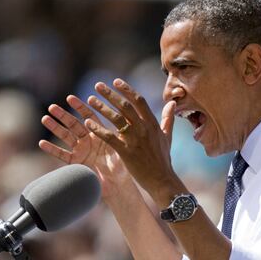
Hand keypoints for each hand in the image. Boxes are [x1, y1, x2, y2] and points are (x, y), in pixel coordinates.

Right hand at [38, 95, 131, 198]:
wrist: (120, 185)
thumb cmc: (124, 165)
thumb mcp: (121, 146)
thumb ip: (117, 132)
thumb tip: (120, 114)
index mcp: (100, 133)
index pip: (89, 116)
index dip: (79, 107)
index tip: (70, 98)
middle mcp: (89, 140)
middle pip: (74, 124)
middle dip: (63, 115)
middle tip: (52, 107)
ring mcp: (81, 151)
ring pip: (66, 137)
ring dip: (55, 128)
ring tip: (44, 118)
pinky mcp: (76, 164)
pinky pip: (63, 155)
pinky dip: (53, 149)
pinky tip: (42, 143)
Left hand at [83, 78, 176, 193]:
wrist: (162, 179)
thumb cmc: (163, 159)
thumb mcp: (167, 136)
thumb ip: (168, 118)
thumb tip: (173, 103)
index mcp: (153, 124)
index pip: (139, 101)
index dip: (127, 90)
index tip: (116, 81)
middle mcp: (144, 129)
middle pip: (125, 106)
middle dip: (110, 94)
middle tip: (98, 86)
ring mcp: (135, 140)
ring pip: (116, 119)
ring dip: (102, 108)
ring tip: (90, 100)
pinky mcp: (126, 152)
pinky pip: (109, 137)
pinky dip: (98, 129)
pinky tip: (88, 123)